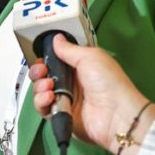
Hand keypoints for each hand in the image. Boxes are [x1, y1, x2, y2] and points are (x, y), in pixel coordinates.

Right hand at [30, 35, 154, 154]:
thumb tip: (57, 39)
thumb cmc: (110, 83)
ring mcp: (66, 100)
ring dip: (39, 87)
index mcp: (79, 67)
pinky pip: (43, 109)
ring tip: (49, 87)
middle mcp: (71, 83)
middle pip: (44, 76)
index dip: (45, 59)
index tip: (43, 58)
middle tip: (42, 72)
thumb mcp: (90, 57)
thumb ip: (69, 49)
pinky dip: (41, 103)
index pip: (55, 61)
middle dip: (38, 72)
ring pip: (40, 92)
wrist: (116, 114)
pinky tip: (49, 98)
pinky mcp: (62, 115)